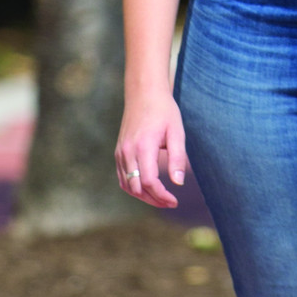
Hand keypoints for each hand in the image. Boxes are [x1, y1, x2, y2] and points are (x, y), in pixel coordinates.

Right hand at [115, 92, 187, 209]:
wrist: (143, 94)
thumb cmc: (164, 111)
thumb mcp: (176, 132)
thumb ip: (177, 158)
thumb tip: (178, 183)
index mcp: (143, 146)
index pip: (149, 182)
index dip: (161, 196)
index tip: (175, 201)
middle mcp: (128, 151)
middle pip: (137, 188)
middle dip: (154, 200)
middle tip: (171, 202)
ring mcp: (120, 152)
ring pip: (127, 185)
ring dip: (143, 196)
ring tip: (161, 198)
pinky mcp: (118, 152)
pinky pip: (122, 177)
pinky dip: (133, 187)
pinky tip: (148, 188)